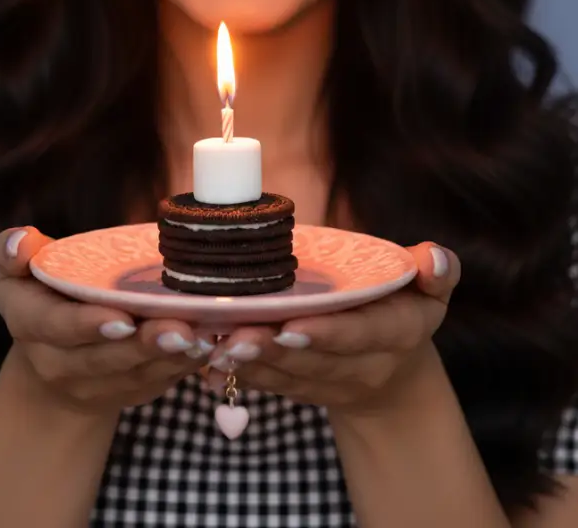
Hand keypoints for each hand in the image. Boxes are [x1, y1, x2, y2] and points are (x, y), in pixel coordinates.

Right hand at [0, 226, 214, 417]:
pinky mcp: (125, 394)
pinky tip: (206, 347)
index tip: (123, 318)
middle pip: (103, 359)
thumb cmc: (39, 294)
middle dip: (143, 346)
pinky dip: (181, 368)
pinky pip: (154, 385)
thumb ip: (14, 251)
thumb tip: (21, 242)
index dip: (89, 326)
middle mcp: (56, 364)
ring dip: (170, 359)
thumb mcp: (17, 271)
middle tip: (179, 328)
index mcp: (29, 325)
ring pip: (134, 376)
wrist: (50, 358)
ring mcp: (92, 386)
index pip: (56, 328)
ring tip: (202, 337)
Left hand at [206, 242, 460, 417]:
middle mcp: (362, 366)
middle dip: (274, 348)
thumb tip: (433, 257)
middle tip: (237, 335)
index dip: (328, 333)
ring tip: (218, 343)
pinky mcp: (301, 390)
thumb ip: (437, 271)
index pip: (362, 335)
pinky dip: (239, 373)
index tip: (292, 326)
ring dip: (251, 362)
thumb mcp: (432, 291)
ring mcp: (329, 383)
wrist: (395, 377)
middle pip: (314, 360)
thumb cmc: (408, 310)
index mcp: (396, 334)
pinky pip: (270, 385)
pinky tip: (210, 358)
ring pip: (286, 375)